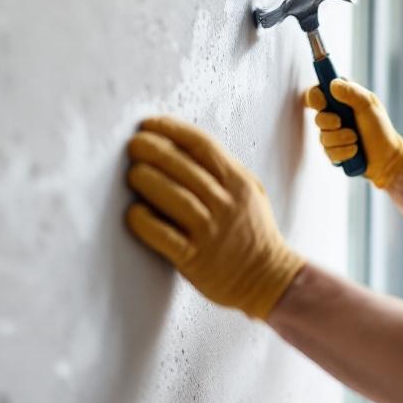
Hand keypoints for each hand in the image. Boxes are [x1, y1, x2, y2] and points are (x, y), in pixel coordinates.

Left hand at [124, 116, 303, 318]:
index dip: (173, 130)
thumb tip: (181, 145)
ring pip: (177, 198)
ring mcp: (212, 232)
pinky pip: (166, 237)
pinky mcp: (196, 259)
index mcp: (239, 183)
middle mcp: (226, 204)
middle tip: (134, 144)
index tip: (150, 124)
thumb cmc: (254, 232)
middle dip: (155, 150)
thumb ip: (223, 171)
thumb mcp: (250, 193)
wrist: (269, 279)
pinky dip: (147, 223)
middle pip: (185, 167)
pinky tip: (133, 213)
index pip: (203, 145)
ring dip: (150, 181)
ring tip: (133, 173)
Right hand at [304, 79, 402, 188]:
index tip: (322, 103)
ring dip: (341, 139)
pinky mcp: (333, 152)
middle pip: (318, 117)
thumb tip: (332, 84)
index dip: (315, 97)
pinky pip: (329, 153)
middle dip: (329, 122)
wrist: (387, 156)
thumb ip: (352, 92)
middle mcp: (334, 116)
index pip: (317, 93)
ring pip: (323, 138)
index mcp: (340, 100)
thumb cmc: (380, 127)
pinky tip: (355, 151)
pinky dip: (343, 152)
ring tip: (356, 139)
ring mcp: (332, 135)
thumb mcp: (369, 105)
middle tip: (341, 123)